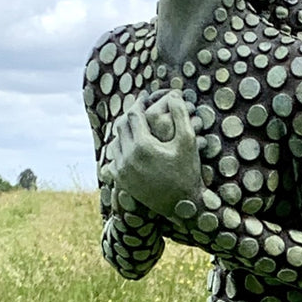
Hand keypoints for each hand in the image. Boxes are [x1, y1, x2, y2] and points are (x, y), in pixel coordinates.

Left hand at [101, 92, 202, 220]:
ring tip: (134, 128)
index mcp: (142, 145)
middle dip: (130, 116)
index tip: (145, 97)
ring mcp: (122, 170)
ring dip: (123, 132)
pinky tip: (128, 148)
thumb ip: (181, 115)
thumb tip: (174, 94)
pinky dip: (120, 151)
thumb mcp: (188, 142)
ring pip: (115, 142)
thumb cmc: (188, 173)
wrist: (182, 207)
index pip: (134, 114)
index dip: (140, 102)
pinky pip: (113, 160)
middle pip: (121, 126)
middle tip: (140, 110)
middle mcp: (128, 157)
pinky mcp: (122, 181)